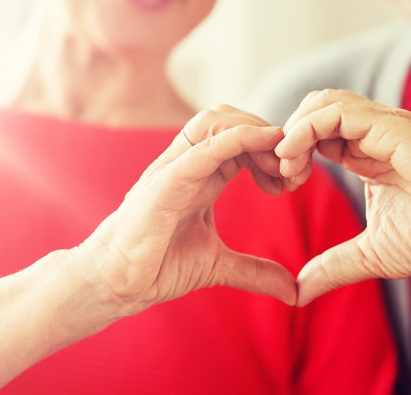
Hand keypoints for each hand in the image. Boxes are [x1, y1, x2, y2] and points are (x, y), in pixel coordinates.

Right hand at [75, 105, 296, 318]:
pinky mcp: (165, 182)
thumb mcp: (219, 266)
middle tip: (292, 171)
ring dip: (256, 131)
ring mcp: (174, 167)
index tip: (293, 179)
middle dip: (269, 135)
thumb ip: (256, 272)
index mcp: (203, 174)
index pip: (241, 137)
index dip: (272, 149)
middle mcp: (189, 163)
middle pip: (231, 118)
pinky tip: (263, 144)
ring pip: (215, 120)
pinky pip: (202, 148)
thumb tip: (293, 291)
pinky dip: (236, 138)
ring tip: (279, 164)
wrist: (117, 283)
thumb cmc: (157, 266)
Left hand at [276, 90, 410, 305]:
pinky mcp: (392, 127)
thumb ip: (334, 267)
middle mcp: (372, 133)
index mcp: (366, 153)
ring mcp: (383, 126)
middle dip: (288, 136)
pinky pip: (338, 112)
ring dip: (294, 129)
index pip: (316, 133)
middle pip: (314, 109)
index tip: (282, 185)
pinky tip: (296, 158)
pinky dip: (307, 128)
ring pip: (322, 102)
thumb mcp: (372, 254)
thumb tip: (298, 293)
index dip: (292, 152)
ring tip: (286, 166)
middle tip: (281, 174)